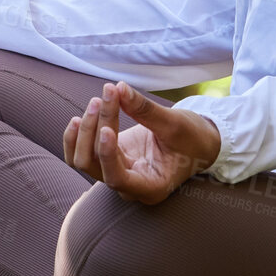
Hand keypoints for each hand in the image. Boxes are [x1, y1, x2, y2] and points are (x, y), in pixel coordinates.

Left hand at [64, 80, 221, 204]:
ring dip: (84, 131)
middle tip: (108, 95)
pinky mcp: (110, 160)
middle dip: (95, 130)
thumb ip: (145, 110)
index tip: (106, 128)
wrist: (198, 142)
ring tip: (98, 100)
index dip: (107, 155)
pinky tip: (81, 116)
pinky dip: (78, 136)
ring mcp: (117, 174)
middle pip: (94, 165)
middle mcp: (129, 187)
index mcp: (150, 187)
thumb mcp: (175, 124)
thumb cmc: (193, 139)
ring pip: (83, 159)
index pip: (117, 179)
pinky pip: (83, 153)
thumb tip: (119, 88)